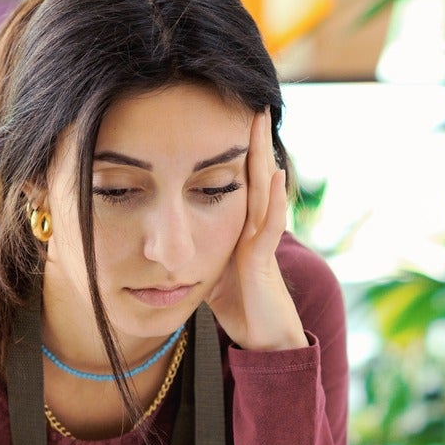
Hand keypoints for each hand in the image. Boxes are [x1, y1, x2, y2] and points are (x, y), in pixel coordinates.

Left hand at [204, 109, 308, 351]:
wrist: (265, 340)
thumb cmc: (239, 308)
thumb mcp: (210, 270)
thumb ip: (197, 249)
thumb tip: (168, 239)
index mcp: (239, 228)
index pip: (237, 181)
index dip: (235, 151)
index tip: (229, 117)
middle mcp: (254, 229)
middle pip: (254, 176)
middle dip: (252, 142)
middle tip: (251, 104)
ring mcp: (261, 243)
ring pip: (264, 191)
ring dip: (264, 157)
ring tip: (262, 124)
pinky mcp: (263, 261)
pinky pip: (270, 225)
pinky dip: (276, 200)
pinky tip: (276, 175)